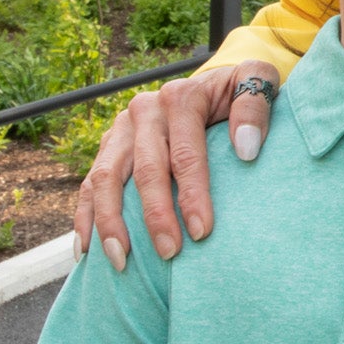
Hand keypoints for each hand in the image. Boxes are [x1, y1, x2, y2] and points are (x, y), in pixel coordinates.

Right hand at [71, 61, 279, 271]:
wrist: (213, 83)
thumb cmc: (239, 92)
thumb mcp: (258, 81)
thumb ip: (256, 107)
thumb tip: (246, 148)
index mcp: (180, 97)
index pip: (184, 153)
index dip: (192, 194)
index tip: (203, 232)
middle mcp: (145, 110)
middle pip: (144, 169)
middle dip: (155, 215)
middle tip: (169, 254)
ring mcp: (122, 129)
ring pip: (105, 178)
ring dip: (110, 222)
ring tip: (122, 261)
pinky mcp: (109, 146)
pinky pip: (89, 183)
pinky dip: (85, 217)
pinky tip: (86, 250)